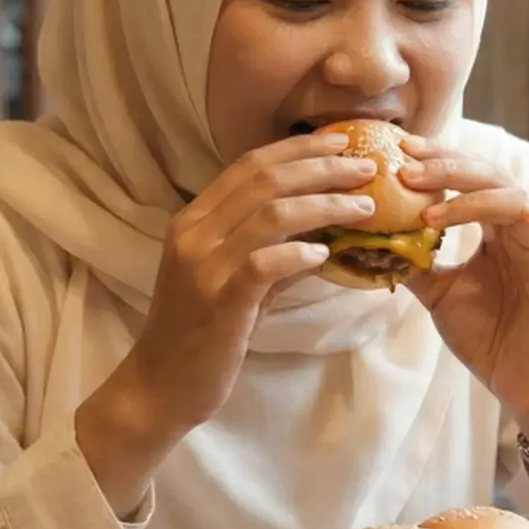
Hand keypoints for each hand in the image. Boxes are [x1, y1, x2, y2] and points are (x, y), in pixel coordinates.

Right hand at [75, 132, 377, 507]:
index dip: (299, 148)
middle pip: (265, 179)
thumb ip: (272, 253)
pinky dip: (300, 253)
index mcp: (194, 219)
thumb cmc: (201, 334)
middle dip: (322, 166)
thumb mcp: (235, 282)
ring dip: (325, 204)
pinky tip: (327, 255)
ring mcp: (203, 265)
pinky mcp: (218, 301)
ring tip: (364, 207)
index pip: (250, 165)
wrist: (160, 387)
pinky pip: (264, 263)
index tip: (342, 141)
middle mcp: (193, 232)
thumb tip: (326, 232)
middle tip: (367, 165)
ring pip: (271, 214)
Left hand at [398, 137, 528, 456]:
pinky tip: (521, 216)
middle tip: (407, 166)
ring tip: (429, 211)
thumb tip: (372, 238)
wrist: (517, 384)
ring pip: (519, 202)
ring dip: (474, 199)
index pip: (469, 179)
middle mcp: (523, 230)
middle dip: (448, 168)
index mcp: (496, 229)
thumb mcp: (439, 294)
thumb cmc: (486, 335)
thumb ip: (415, 262)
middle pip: (492, 178)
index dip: (439, 161)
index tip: (400, 150)